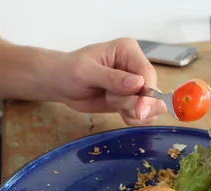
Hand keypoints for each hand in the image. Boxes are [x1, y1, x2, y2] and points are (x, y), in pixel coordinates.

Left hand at [47, 38, 166, 125]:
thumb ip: (112, 78)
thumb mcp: (86, 72)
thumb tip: (138, 84)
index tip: (139, 111)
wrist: (59, 84)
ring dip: (132, 112)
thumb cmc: (68, 71)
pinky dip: (133, 119)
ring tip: (110, 101)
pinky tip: (119, 113)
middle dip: (135, 104)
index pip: (148, 73)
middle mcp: (135, 65)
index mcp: (128, 50)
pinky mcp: (131, 100)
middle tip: (112, 101)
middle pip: (152, 92)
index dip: (147, 94)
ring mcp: (135, 84)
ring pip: (150, 106)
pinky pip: (144, 115)